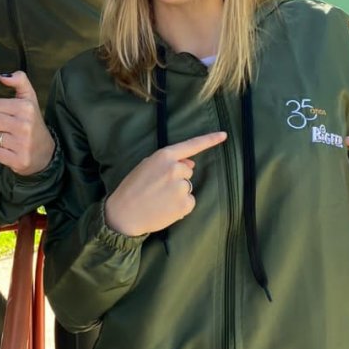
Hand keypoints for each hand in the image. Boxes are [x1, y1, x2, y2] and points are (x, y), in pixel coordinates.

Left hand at [0, 71, 54, 175]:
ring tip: (10, 138)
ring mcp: (22, 143)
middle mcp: (24, 124)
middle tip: (5, 126)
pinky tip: (10, 150)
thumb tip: (2, 75)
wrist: (47, 152)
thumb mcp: (30, 98)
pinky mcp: (19, 160)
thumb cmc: (33, 122)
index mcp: (25, 107)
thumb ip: (19, 81)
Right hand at [104, 132, 226, 235]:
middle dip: (177, 178)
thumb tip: (191, 163)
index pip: (191, 145)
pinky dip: (181, 206)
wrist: (124, 214)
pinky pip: (189, 202)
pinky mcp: (185, 204)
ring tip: (159, 199)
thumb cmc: (132, 188)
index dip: (209, 139)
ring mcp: (181, 187)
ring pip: (188, 187)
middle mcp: (175, 169)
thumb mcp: (146, 166)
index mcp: (164, 156)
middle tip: (158, 188)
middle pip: (187, 171)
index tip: (224, 135)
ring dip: (178, 193)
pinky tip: (165, 208)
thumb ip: (169, 162)